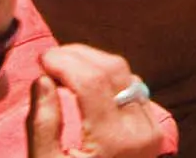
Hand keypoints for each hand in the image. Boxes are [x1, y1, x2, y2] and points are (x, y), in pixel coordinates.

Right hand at [23, 44, 166, 157]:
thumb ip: (42, 124)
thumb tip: (43, 80)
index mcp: (113, 140)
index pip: (92, 81)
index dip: (65, 62)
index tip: (42, 59)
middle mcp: (140, 130)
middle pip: (113, 70)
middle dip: (79, 55)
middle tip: (51, 57)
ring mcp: (151, 129)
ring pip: (126, 75)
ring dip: (95, 63)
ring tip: (64, 64)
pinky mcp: (153, 130)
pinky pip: (133, 90)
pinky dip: (110, 78)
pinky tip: (87, 80)